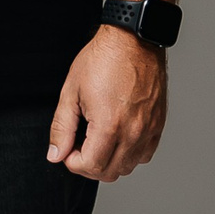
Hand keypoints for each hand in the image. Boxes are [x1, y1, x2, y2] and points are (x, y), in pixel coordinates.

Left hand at [48, 27, 167, 181]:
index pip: (91, 166)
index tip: (68, 150)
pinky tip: (117, 138)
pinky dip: (130, 154)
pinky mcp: (158, 123)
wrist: (133, 41)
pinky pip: (145, 154)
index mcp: (109, 125)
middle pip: (110, 172)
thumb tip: (56, 154)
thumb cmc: (102, 60)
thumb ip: (62, 128)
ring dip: (109, 161)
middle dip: (89, 165)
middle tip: (79, 146)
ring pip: (129, 166)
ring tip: (97, 140)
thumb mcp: (71, 92)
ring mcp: (148, 129)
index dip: (73, 163)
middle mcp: (133, 131)